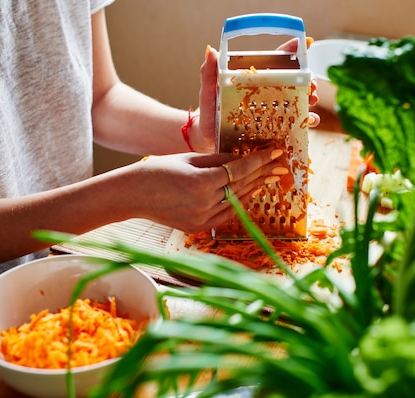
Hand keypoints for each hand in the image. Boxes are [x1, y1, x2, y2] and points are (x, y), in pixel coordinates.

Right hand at [131, 148, 287, 232]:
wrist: (134, 194)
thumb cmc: (158, 170)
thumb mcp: (190, 159)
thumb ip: (218, 160)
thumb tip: (242, 158)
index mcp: (201, 183)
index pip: (239, 169)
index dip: (260, 160)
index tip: (276, 152)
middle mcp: (204, 203)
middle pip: (241, 186)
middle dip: (262, 174)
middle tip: (280, 165)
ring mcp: (202, 218)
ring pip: (236, 202)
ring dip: (254, 188)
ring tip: (268, 177)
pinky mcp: (199, 228)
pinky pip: (225, 214)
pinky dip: (238, 202)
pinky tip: (249, 193)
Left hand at [194, 37, 320, 152]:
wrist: (206, 138)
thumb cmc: (208, 112)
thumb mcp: (208, 92)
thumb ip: (209, 73)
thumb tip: (211, 51)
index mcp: (254, 80)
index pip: (276, 62)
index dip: (292, 51)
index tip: (305, 44)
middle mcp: (266, 94)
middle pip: (294, 82)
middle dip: (308, 81)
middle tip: (311, 85)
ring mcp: (271, 111)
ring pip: (297, 102)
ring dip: (309, 100)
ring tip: (312, 101)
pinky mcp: (272, 129)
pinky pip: (292, 124)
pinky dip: (304, 122)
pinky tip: (308, 121)